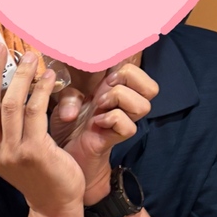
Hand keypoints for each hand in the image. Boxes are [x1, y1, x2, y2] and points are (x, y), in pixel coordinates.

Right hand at [0, 43, 84, 216]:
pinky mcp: (34, 151)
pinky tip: (49, 77)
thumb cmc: (36, 172)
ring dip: (20, 76)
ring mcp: (12, 152)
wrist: (55, 204)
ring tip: (29, 57)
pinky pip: (34, 112)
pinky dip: (41, 90)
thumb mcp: (10, 152)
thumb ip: (0, 128)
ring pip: (10, 104)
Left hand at [49, 62, 158, 204]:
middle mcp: (124, 105)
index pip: (140, 71)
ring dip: (120, 99)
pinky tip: (96, 123)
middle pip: (152, 88)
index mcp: (115, 89)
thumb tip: (66, 98)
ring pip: (144, 105)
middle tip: (106, 86)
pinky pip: (127, 125)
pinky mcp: (116, 138)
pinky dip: (111, 119)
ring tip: (99, 105)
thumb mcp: (64, 101)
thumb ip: (69, 92)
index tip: (107, 65)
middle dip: (129, 79)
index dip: (130, 61)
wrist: (66, 155)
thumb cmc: (68, 125)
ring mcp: (123, 122)